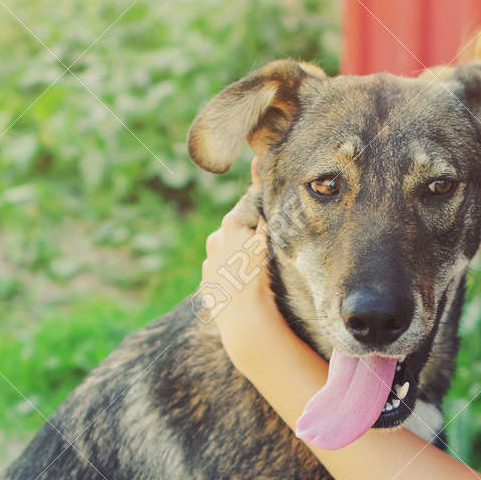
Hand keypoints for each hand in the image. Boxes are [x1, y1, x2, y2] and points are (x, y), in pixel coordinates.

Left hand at [197, 183, 278, 355]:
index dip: (262, 219)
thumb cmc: (261, 274)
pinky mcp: (207, 287)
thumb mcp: (267, 235)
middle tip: (269, 254)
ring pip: (228, 256)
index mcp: (229, 227)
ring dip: (240, 261)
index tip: (273, 225)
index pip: (248, 212)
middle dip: (250, 240)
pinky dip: (233, 280)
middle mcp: (215, 242)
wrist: (246, 320)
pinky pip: (223, 278)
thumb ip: (260, 196)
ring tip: (258, 274)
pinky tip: (245, 288)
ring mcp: (208, 266)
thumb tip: (255, 159)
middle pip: (237, 233)